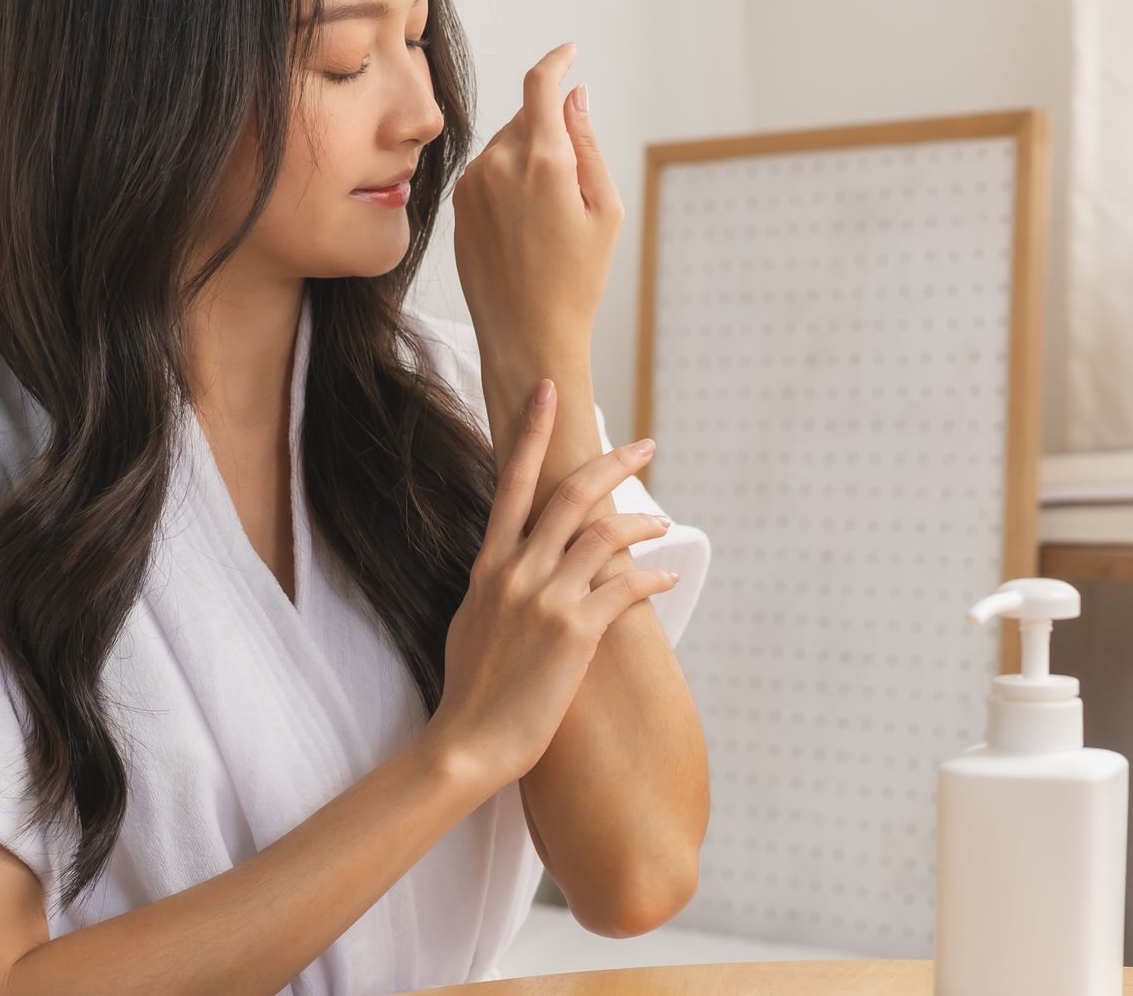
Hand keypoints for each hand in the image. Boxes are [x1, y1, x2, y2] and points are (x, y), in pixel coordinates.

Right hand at [425, 380, 676, 787]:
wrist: (467, 741)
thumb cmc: (469, 690)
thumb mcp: (469, 622)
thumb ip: (493, 587)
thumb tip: (506, 572)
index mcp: (488, 565)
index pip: (510, 482)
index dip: (531, 432)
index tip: (549, 391)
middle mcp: (516, 571)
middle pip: (569, 494)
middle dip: (612, 461)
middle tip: (645, 445)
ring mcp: (545, 599)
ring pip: (605, 534)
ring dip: (642, 523)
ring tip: (663, 523)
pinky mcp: (575, 632)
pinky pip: (625, 588)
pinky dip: (651, 578)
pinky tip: (665, 579)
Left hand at [451, 42, 623, 371]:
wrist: (527, 334)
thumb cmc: (576, 279)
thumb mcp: (605, 211)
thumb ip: (588, 145)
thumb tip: (575, 96)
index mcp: (542, 161)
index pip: (540, 84)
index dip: (557, 60)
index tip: (569, 53)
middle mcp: (498, 164)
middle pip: (527, 119)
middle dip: (552, 133)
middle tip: (573, 191)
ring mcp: (472, 184)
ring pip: (506, 146)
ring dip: (529, 160)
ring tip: (547, 220)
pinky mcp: (458, 205)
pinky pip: (487, 173)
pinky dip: (508, 182)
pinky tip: (523, 229)